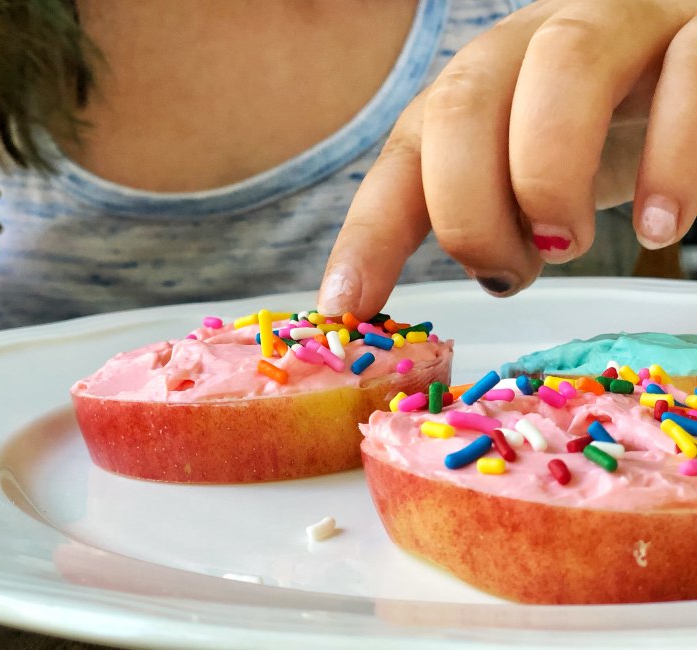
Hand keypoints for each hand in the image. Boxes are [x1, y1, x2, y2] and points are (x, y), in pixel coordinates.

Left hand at [318, 0, 696, 317]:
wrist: (687, 76)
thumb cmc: (596, 140)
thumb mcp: (523, 181)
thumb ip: (479, 223)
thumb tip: (392, 307)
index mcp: (474, 90)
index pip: (403, 155)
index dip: (368, 233)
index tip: (346, 307)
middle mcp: (530, 44)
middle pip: (465, 102)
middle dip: (470, 208)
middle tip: (503, 274)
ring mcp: (617, 23)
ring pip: (564, 65)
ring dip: (552, 173)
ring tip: (566, 246)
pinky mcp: (696, 29)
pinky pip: (687, 72)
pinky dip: (671, 160)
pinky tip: (663, 227)